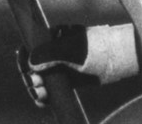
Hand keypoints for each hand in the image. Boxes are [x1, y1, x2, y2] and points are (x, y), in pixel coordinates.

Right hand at [16, 24, 140, 107]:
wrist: (118, 59)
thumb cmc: (95, 49)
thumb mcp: (72, 49)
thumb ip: (50, 54)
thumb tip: (30, 63)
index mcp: (50, 39)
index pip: (30, 48)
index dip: (24, 58)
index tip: (24, 67)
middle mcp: (52, 53)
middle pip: (32, 66)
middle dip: (29, 76)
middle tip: (34, 83)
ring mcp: (59, 68)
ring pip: (39, 80)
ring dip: (35, 88)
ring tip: (39, 94)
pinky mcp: (66, 82)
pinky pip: (50, 90)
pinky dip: (44, 97)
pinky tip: (42, 101)